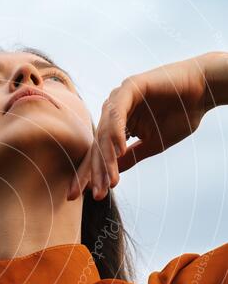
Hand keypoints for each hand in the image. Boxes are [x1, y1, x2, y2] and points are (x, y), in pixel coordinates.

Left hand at [67, 52, 224, 200]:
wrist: (204, 91)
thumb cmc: (180, 114)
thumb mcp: (152, 144)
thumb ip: (130, 157)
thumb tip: (111, 176)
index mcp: (116, 123)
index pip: (98, 152)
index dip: (90, 174)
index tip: (80, 197)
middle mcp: (113, 110)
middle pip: (96, 145)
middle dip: (93, 172)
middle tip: (90, 195)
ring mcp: (119, 98)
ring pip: (105, 133)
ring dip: (106, 159)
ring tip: (109, 181)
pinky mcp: (129, 87)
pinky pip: (118, 114)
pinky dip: (116, 133)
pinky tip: (118, 152)